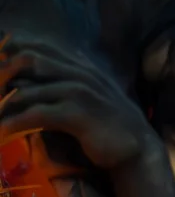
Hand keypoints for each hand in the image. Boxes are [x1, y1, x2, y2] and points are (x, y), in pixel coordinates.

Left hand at [0, 36, 154, 171]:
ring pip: (26, 89)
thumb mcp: (90, 97)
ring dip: (2, 105)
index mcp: (79, 66)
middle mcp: (78, 73)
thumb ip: (66, 84)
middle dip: (2, 74)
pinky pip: (36, 114)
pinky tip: (2, 133)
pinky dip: (14, 123)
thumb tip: (31, 84)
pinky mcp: (77, 113)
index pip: (35, 46)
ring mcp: (78, 91)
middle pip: (27, 59)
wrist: (139, 150)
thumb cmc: (111, 127)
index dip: (8, 52)